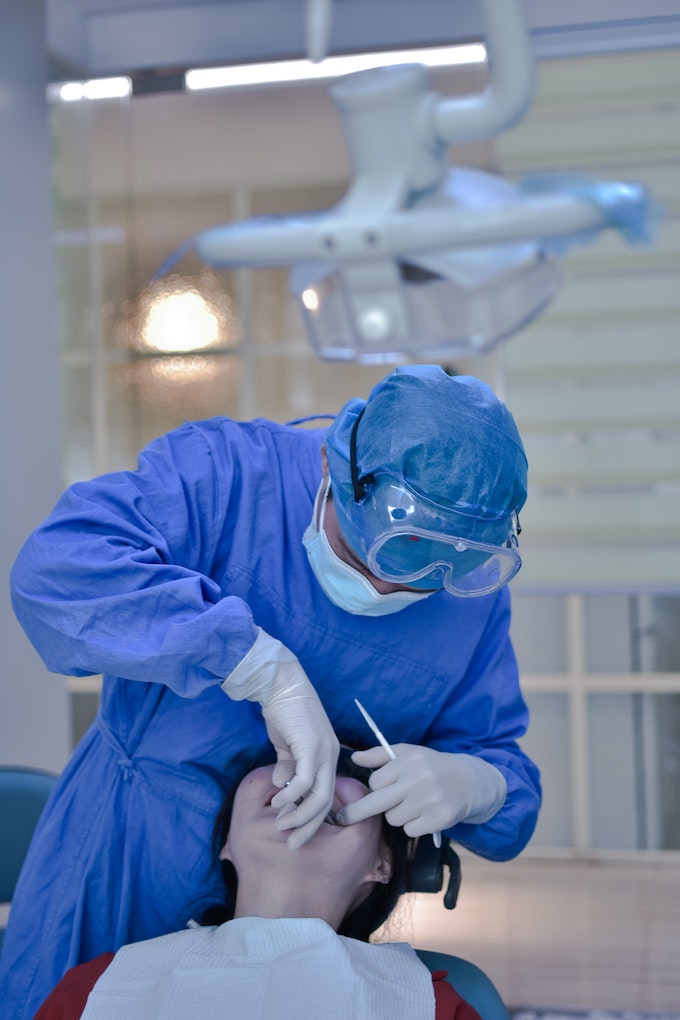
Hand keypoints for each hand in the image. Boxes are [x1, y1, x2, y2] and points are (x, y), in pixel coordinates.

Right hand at [222, 629, 338, 848]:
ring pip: (319, 797)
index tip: (296, 833)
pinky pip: (304, 781)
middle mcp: (331, 756)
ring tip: (281, 825)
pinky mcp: (310, 747)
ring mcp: (323, 752)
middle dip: (309, 828)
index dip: (313, 818)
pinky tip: (277, 802)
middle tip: (292, 844)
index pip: (327, 796)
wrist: (280, 684)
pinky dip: (291, 796)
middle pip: (326, 803)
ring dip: (299, 816)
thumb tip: (282, 786)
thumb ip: (287, 766)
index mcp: (328, 756)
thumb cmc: (284, 711)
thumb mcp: (287, 745)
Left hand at [334, 744, 506, 837]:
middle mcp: (419, 779)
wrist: (467, 781)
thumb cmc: (430, 766)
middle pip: (377, 802)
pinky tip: (423, 813)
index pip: (376, 782)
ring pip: (393, 818)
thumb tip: (355, 758)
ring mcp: (430, 800)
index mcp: (409, 760)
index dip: (377, 786)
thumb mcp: (407, 753)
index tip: (384, 786)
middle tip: (340, 818)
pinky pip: (410, 830)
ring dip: (397, 814)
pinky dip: (413, 825)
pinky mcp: (439, 819)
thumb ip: (379, 755)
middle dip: (356, 812)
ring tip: (412, 803)